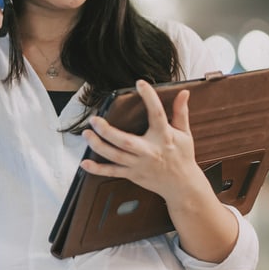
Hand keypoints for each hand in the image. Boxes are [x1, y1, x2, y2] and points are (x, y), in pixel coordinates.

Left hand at [80, 80, 214, 204]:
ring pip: (116, 156)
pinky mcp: (133, 174)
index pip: (157, 114)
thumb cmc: (183, 156)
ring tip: (86, 134)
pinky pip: (113, 172)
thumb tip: (184, 92)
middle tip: (94, 120)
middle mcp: (150, 151)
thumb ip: (180, 112)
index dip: (149, 98)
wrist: (182, 186)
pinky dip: (98, 170)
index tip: (140, 83)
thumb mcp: (184, 133)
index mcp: (164, 136)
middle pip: (126, 142)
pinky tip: (84, 164)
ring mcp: (139, 164)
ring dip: (99, 146)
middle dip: (108, 132)